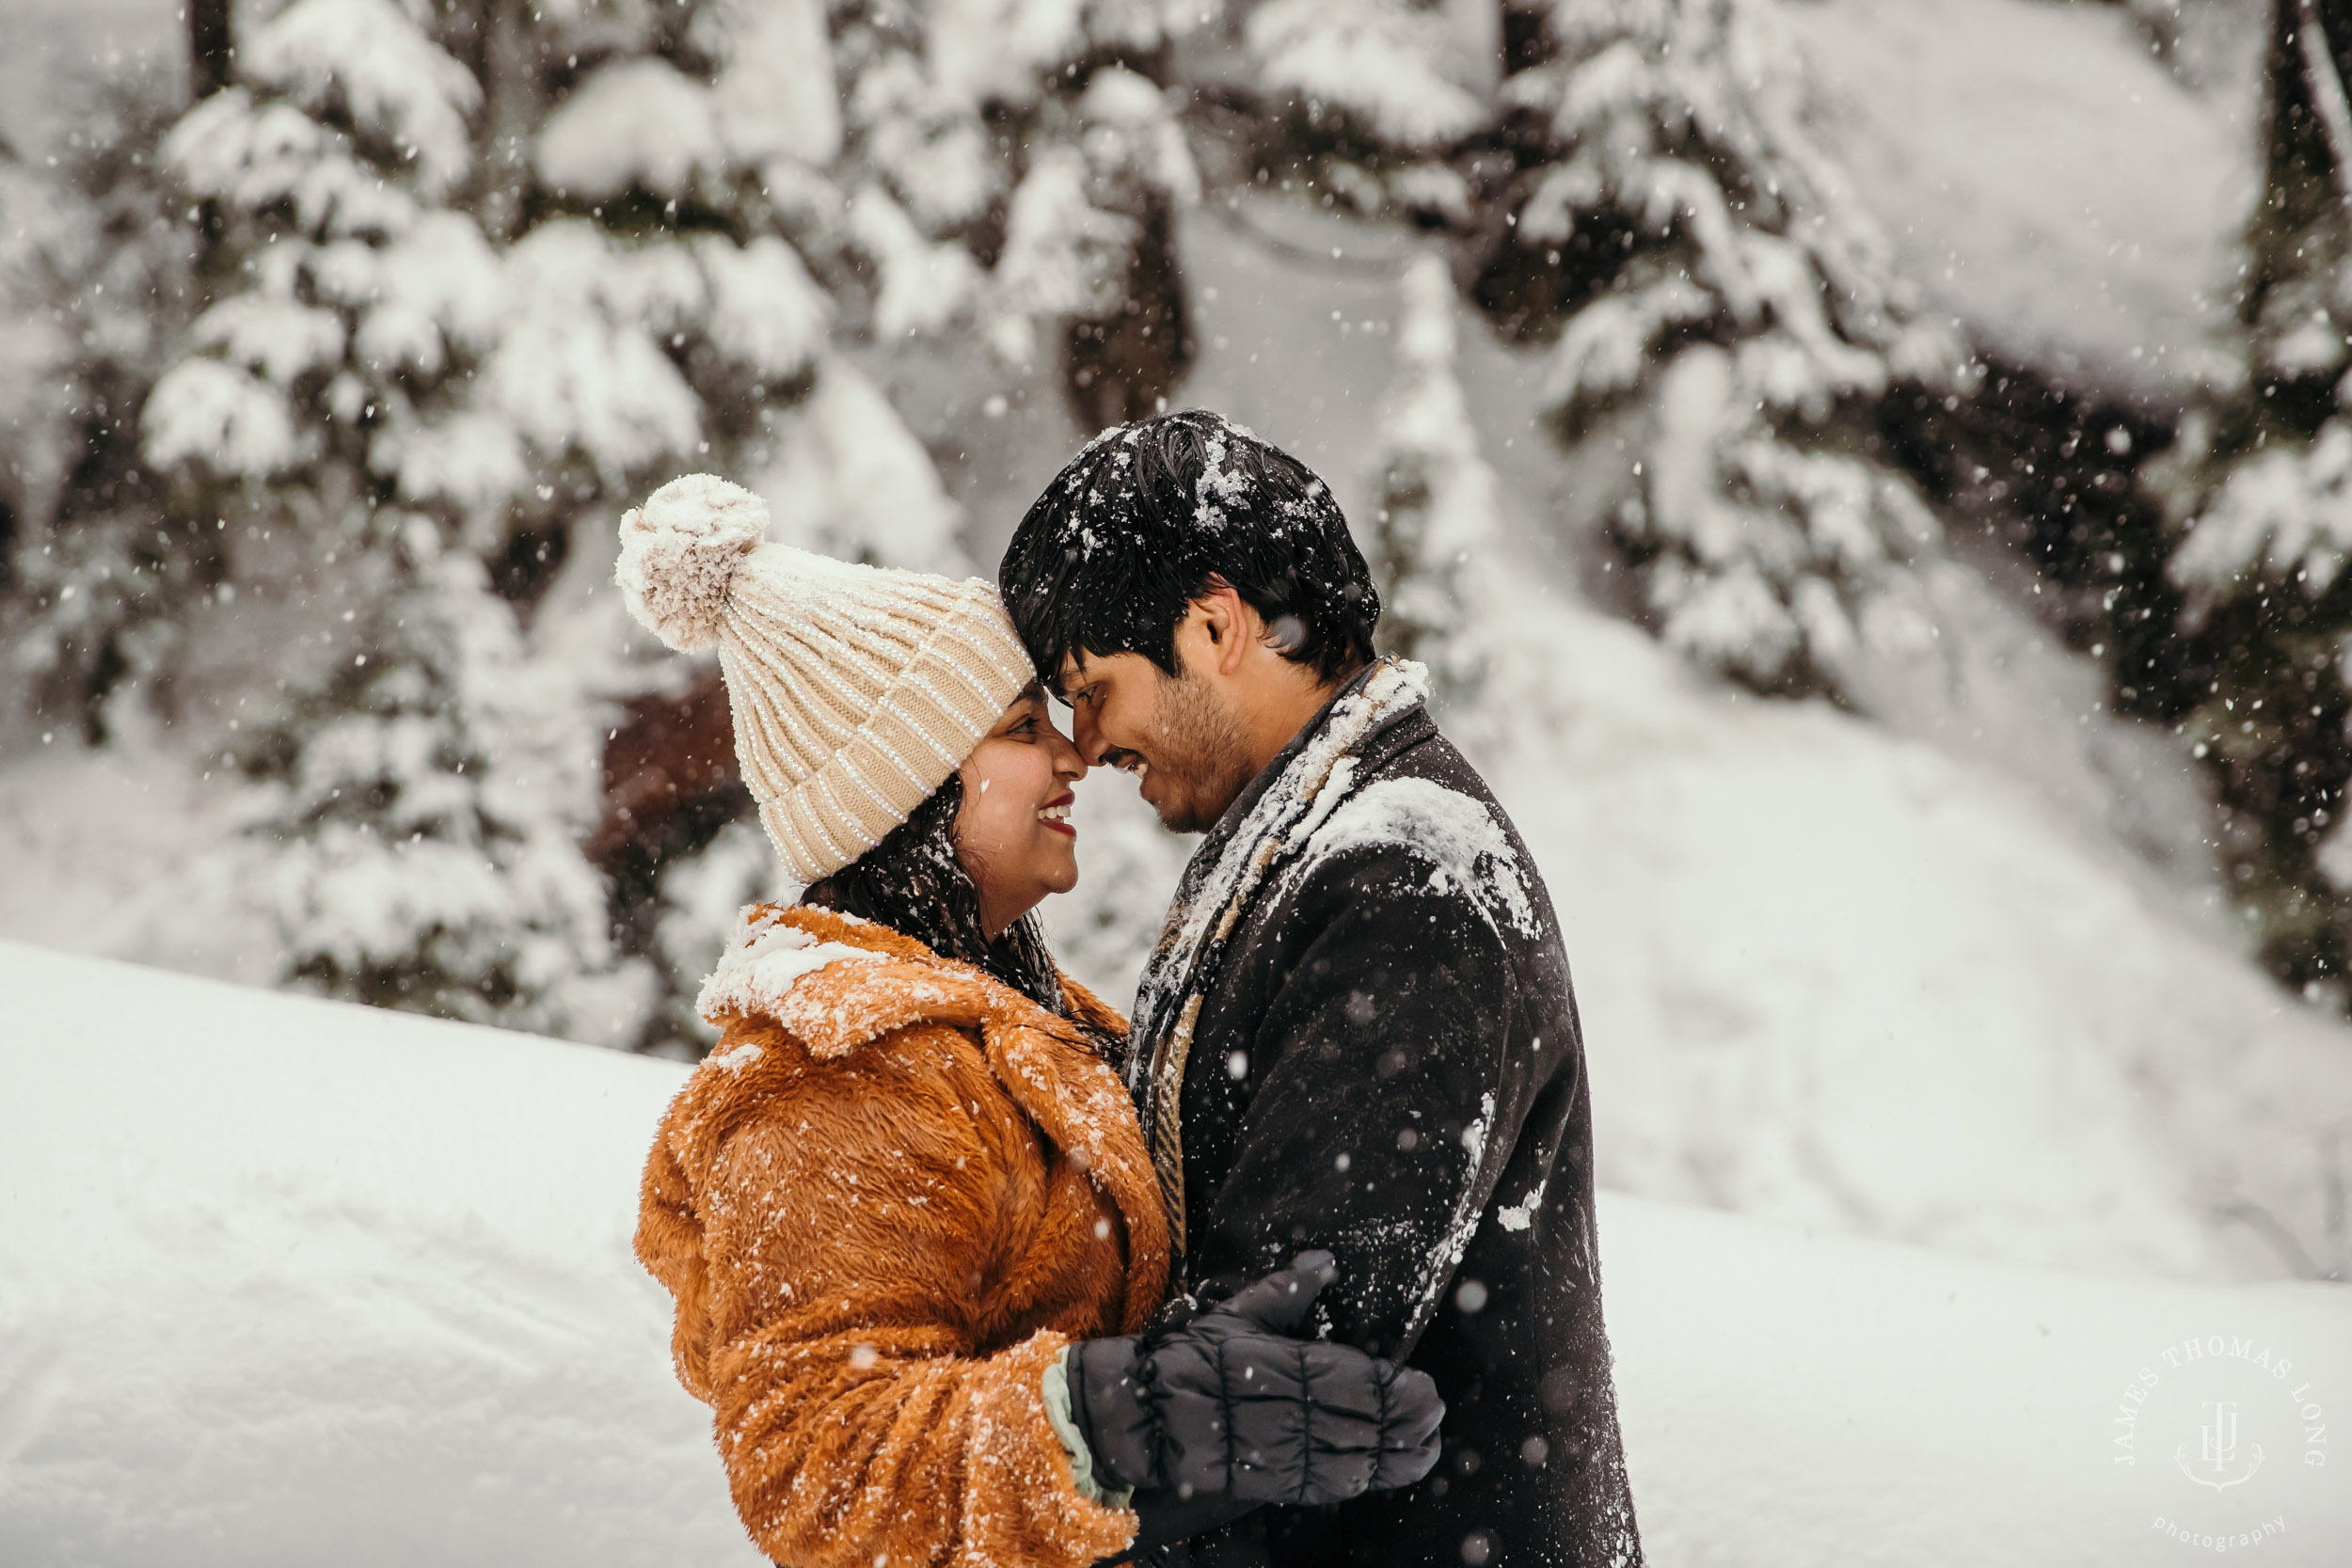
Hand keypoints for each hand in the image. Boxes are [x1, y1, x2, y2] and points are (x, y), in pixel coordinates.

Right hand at [1065, 1252, 1444, 1507]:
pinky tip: (1378, 1474)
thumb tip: (1324, 1262)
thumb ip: (1286, 1290)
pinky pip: (1321, 1485)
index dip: (1394, 1389)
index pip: (1354, 1380)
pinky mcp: (1267, 1482)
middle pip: (1361, 1423)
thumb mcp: (1235, 1313)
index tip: (1424, 1386)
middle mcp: (1287, 1413)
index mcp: (1282, 1367)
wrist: (1141, 1414)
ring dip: (1393, 1458)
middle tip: (1435, 1417)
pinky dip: (1357, 1481)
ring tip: (1425, 1449)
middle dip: (1405, 1424)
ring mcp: (1278, 1452)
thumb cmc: (1189, 1359)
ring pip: (1350, 1459)